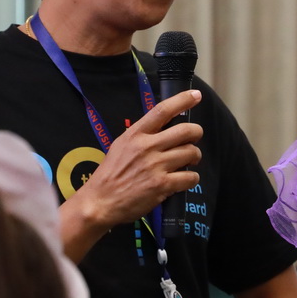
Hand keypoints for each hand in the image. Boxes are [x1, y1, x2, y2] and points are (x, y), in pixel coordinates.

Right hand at [61, 89, 202, 260]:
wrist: (100, 202)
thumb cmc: (109, 175)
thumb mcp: (120, 146)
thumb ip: (141, 136)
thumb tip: (164, 129)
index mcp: (135, 134)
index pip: (162, 110)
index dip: (182, 100)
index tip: (196, 95)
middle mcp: (147, 147)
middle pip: (186, 131)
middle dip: (196, 133)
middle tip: (194, 139)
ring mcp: (155, 166)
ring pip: (192, 153)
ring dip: (194, 157)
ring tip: (188, 162)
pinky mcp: (162, 186)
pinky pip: (190, 177)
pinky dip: (192, 178)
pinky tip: (184, 180)